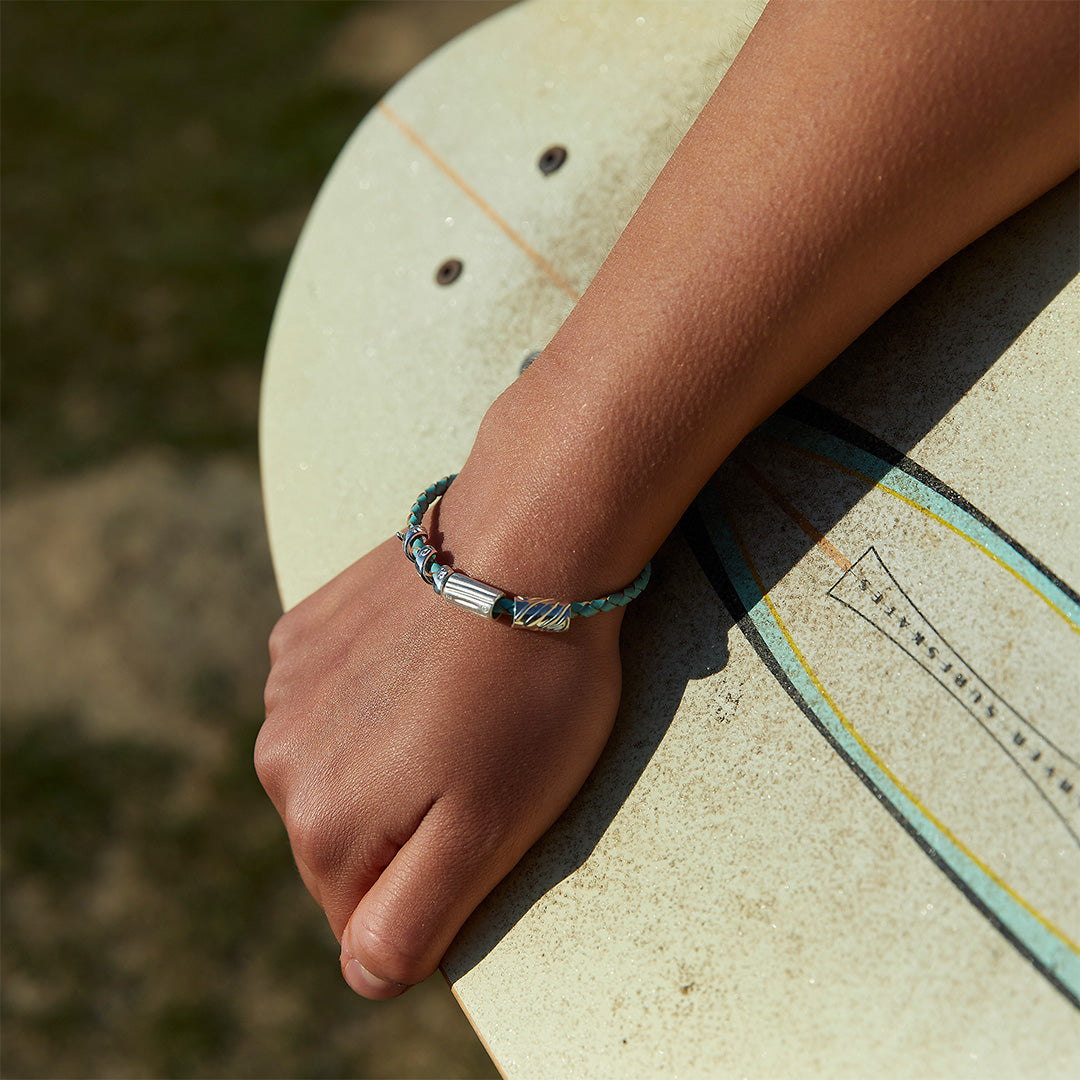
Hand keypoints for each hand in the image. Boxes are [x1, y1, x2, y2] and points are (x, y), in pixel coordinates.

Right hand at [256, 535, 623, 997]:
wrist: (525, 546)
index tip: (481, 817)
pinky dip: (378, 691)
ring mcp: (286, 687)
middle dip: (411, 819)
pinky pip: (335, 696)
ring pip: (340, 766)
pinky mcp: (304, 630)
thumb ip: (412, 921)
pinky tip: (428, 655)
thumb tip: (364, 974)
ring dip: (392, 752)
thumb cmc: (527, 696)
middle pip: (347, 839)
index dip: (435, 881)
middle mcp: (280, 760)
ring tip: (459, 699)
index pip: (365, 915)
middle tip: (482, 754)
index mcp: (322, 825)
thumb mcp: (490, 830)